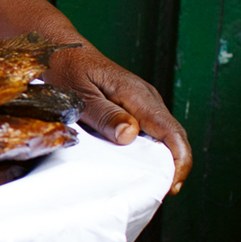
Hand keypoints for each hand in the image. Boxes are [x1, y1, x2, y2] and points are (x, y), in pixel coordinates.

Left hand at [44, 45, 191, 193]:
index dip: (178, 159)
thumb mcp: (80, 96)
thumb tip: (131, 135)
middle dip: (173, 166)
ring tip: (150, 183)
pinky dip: (149, 150)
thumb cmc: (67, 69)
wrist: (62, 49)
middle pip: (173, 136)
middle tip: (160, 192)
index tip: (171, 184)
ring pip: (163, 135)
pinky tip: (138, 165)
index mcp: (137, 95)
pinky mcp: (134, 106)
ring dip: (162, 159)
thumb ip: (104, 115)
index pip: (171, 130)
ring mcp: (142, 101)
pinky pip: (149, 130)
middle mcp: (146, 98)